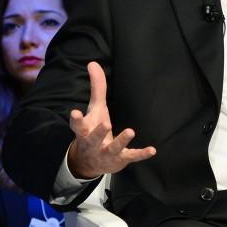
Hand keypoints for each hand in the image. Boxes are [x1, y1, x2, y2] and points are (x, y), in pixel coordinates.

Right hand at [66, 61, 155, 178]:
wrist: (89, 163)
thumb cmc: (93, 130)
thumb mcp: (94, 109)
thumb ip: (97, 88)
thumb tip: (93, 63)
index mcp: (84, 131)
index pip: (78, 125)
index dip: (76, 120)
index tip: (74, 112)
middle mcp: (93, 144)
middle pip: (94, 138)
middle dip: (99, 132)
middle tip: (105, 123)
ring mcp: (106, 153)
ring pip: (113, 148)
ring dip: (121, 141)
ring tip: (130, 131)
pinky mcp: (120, 160)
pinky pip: (131, 157)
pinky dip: (141, 154)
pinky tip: (152, 150)